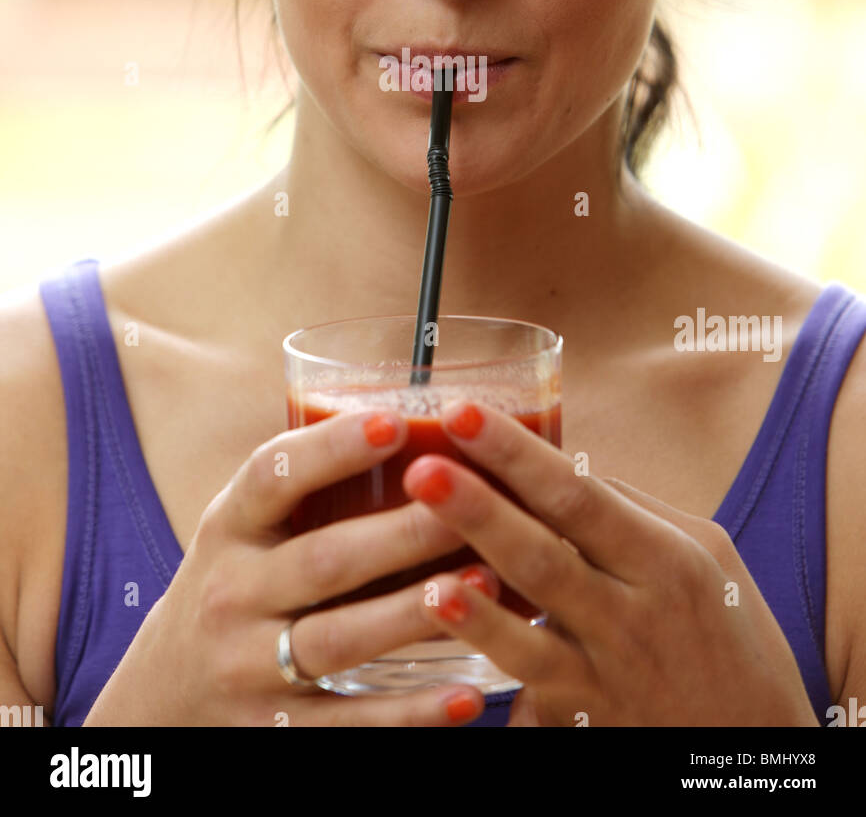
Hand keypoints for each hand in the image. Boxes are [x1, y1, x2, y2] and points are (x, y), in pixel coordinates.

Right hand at [83, 409, 494, 726]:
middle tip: (471, 509)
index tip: (394, 423)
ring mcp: (248, 668)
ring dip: (413, 614)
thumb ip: (307, 489)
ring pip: (338, 640)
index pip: (273, 476)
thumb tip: (416, 426)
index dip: (332, 447)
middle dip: (403, 534)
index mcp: (230, 529)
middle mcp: (232, 595)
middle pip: (323, 561)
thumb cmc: (235, 588)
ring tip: (485, 585)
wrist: (162, 699)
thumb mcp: (244, 531)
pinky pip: (347, 724)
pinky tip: (468, 697)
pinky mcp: (272, 732)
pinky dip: (408, 715)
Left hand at [401, 401, 820, 726]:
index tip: (463, 413)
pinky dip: (486, 669)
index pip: (578, 495)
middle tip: (420, 470)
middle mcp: (632, 619)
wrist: (752, 749)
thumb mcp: (707, 556)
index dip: (516, 454)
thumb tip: (560, 465)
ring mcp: (603, 680)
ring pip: (528, 643)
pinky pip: (525, 691)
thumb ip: (632, 510)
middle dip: (479, 512)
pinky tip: (441, 648)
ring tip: (425, 585)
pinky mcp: (580, 724)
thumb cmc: (729, 636)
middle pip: (545, 558)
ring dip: (475, 615)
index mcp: (664, 560)